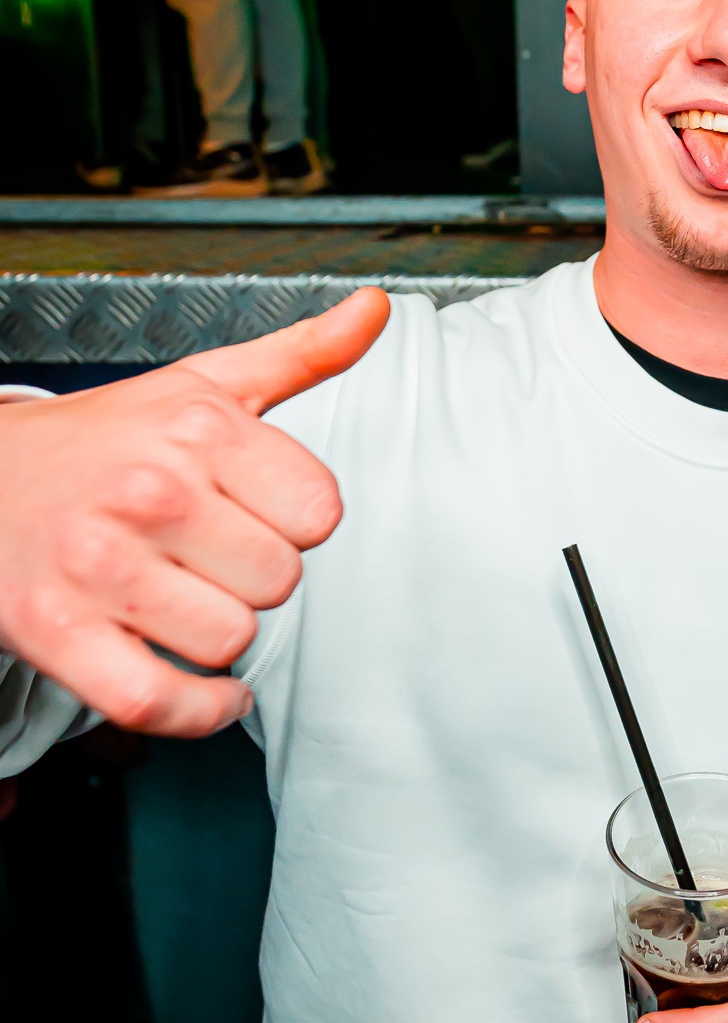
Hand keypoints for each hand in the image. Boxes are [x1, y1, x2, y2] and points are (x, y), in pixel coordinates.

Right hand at [0, 287, 389, 737]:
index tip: (251, 513)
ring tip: (177, 600)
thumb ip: (298, 354)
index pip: (321, 512)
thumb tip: (375, 311)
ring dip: (217, 636)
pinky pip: (162, 701)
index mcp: (196, 427)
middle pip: (281, 581)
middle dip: (252, 578)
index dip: (291, 522)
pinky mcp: (58, 633)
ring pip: (232, 641)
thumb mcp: (199, 386)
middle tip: (203, 557)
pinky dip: (199, 712)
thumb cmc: (100, 443)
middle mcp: (149, 491)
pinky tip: (208, 693)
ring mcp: (99, 565)